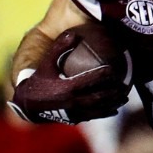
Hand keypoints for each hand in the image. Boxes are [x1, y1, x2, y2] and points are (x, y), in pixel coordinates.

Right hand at [10, 31, 129, 123]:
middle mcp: (73, 101)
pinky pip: (94, 116)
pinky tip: (114, 109)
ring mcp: (74, 112)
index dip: (104, 74)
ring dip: (113, 103)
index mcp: (67, 87)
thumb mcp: (45, 64)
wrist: (28, 105)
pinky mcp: (74, 119)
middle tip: (124, 85)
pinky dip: (105, 112)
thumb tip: (72, 33)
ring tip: (124, 97)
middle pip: (99, 96)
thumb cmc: (38, 81)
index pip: (90, 80)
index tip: (115, 70)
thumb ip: (58, 48)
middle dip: (113, 91)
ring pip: (99, 108)